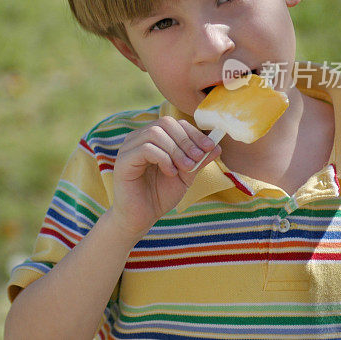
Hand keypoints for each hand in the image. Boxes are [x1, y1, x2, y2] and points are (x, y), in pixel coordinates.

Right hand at [109, 116, 220, 240]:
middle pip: (165, 122)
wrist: (140, 217)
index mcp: (152, 138)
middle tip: (198, 158)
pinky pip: (146, 149)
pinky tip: (170, 173)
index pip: (174, 123)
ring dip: (176, 149)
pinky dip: (163, 159)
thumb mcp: (185, 176)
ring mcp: (129, 147)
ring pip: (155, 133)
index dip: (194, 133)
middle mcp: (138, 138)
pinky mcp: (123, 160)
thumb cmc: (159, 195)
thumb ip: (198, 160)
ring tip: (185, 167)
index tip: (210, 147)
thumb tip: (217, 146)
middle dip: (186, 139)